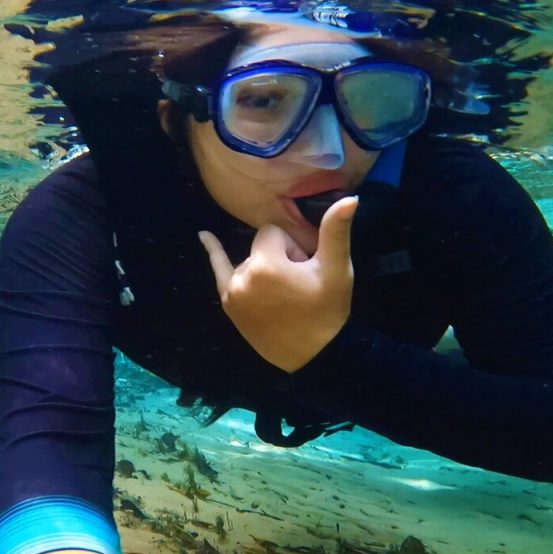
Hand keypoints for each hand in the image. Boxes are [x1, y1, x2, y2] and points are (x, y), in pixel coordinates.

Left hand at [198, 196, 356, 372]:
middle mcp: (242, 275)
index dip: (293, 247)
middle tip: (298, 285)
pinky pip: (218, 270)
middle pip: (261, 246)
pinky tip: (203, 234)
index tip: (304, 268)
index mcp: (266, 263)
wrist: (314, 356)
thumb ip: (336, 231)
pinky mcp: (229, 304)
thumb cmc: (327, 311)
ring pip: (250, 260)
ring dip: (266, 268)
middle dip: (280, 257)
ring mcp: (232, 291)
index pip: (275, 233)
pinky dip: (213, 251)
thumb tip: (349, 198)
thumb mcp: (335, 270)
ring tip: (285, 294)